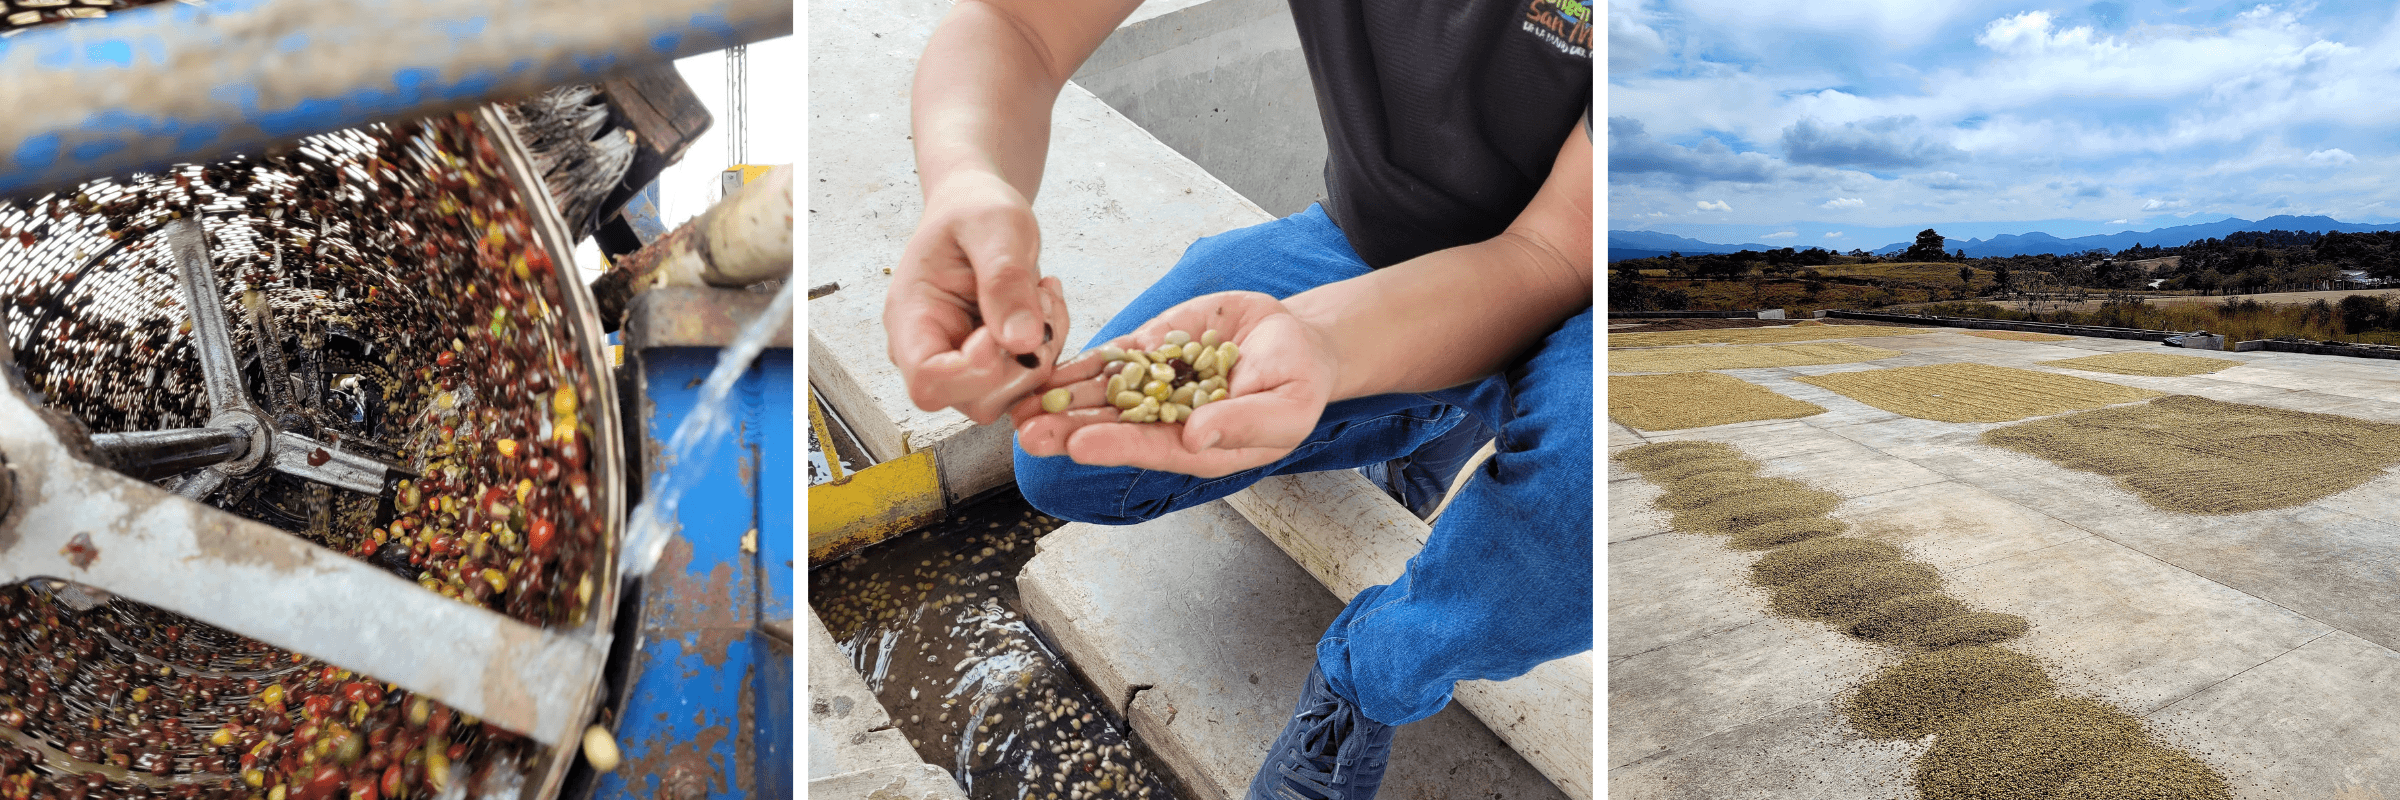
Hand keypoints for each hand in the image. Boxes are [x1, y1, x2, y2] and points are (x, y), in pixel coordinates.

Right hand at [883, 172, 1070, 423]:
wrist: (978, 210)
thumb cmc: (975, 210)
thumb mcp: (996, 225)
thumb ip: (1004, 278)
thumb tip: (1021, 341)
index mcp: (911, 317)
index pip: (928, 381)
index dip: (975, 369)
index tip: (1003, 327)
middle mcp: (930, 350)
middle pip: (974, 400)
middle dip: (1022, 360)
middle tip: (1040, 297)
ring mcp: (963, 364)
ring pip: (1009, 396)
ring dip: (1044, 351)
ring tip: (1043, 293)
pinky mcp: (996, 366)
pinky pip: (1030, 380)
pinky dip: (1051, 347)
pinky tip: (1046, 303)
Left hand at [1008, 291, 1338, 477]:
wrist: (1295, 339)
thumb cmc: (1298, 382)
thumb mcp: (1287, 406)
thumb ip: (1243, 424)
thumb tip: (1194, 437)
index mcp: (1201, 447)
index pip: (1153, 448)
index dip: (1116, 445)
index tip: (1080, 443)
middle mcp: (1169, 422)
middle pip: (1113, 427)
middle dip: (1069, 429)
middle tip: (1028, 432)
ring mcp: (1154, 385)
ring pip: (1101, 395)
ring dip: (1061, 400)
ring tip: (1019, 405)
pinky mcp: (1149, 350)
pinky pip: (1108, 359)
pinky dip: (1077, 364)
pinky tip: (1043, 371)